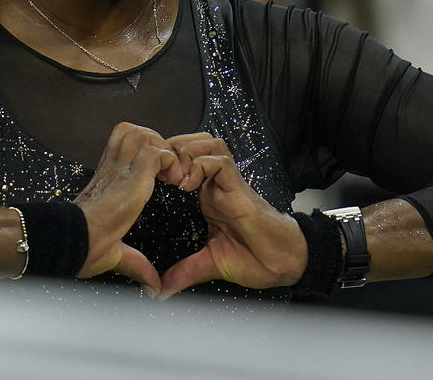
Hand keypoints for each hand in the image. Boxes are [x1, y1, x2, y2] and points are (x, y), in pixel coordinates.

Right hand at [73, 123, 182, 294]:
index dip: (147, 153)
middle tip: (168, 170)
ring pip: (143, 134)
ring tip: (171, 173)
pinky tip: (174, 181)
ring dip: (162, 148)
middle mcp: (112, 170)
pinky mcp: (130, 179)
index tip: (163, 176)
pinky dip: (169, 161)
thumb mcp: (116, 253)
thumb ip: (137, 264)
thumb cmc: (82, 246)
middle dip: (156, 143)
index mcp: (108, 182)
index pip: (126, 146)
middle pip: (133, 131)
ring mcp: (120, 171)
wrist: (70, 242)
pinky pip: (155, 153)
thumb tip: (153, 288)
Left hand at [158, 134, 306, 299]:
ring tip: (173, 176)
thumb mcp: (209, 264)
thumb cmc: (256, 258)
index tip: (148, 180)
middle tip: (157, 171)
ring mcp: (228, 183)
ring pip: (206, 143)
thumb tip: (161, 290)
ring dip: (186, 153)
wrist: (284, 263)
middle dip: (171, 149)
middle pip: (192, 142)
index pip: (182, 161)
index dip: (164, 163)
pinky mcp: (239, 187)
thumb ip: (184, 271)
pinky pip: (220, 161)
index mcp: (207, 196)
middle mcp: (216, 184)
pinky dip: (201, 165)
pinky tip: (189, 184)